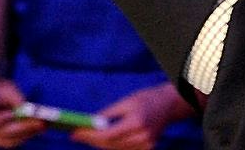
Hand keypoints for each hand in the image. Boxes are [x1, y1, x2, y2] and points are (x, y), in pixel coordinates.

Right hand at [0, 81, 45, 146]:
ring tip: (45, 124)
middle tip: (40, 121)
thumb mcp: (7, 90)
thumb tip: (30, 110)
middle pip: (4, 133)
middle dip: (24, 127)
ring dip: (30, 133)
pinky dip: (30, 134)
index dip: (3, 118)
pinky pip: (17, 141)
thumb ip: (16, 99)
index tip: (15, 113)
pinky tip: (42, 127)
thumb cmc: (1, 94)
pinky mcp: (4, 142)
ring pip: (12, 140)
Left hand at [73, 83, 187, 149]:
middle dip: (90, 140)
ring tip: (89, 136)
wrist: (169, 104)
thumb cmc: (146, 100)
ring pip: (114, 149)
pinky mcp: (148, 148)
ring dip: (99, 144)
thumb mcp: (126, 102)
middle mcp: (143, 135)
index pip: (107, 135)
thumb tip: (87, 124)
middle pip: (108, 144)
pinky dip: (112, 145)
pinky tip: (105, 139)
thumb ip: (107, 114)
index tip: (75, 133)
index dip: (89, 135)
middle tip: (77, 135)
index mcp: (137, 122)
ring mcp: (147, 144)